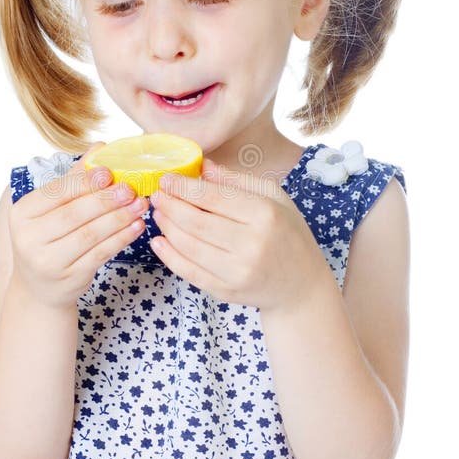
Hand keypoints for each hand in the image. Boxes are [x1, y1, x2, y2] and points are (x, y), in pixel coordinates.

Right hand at [9, 143, 148, 310]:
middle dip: (106, 199)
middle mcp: (30, 238)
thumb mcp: (51, 210)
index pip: (56, 193)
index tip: (109, 172)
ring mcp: (49, 261)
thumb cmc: (49, 239)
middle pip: (74, 214)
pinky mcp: (70, 277)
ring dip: (119, 218)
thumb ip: (75, 179)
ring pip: (90, 234)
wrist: (40, 289)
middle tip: (131, 188)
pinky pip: (101, 253)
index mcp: (22, 214)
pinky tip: (136, 226)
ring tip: (140, 205)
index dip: (85, 182)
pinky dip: (121, 238)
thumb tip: (99, 147)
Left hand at [148, 159, 327, 312]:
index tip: (167, 179)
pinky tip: (159, 241)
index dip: (184, 187)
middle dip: (170, 205)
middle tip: (157, 195)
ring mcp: (237, 272)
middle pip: (196, 221)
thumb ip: (236, 181)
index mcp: (265, 215)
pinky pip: (189, 272)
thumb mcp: (274, 198)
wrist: (301, 285)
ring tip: (159, 213)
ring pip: (188, 246)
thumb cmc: (287, 234)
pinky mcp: (226, 291)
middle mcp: (251, 245)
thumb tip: (202, 166)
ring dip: (166, 227)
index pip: (214, 197)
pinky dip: (169, 256)